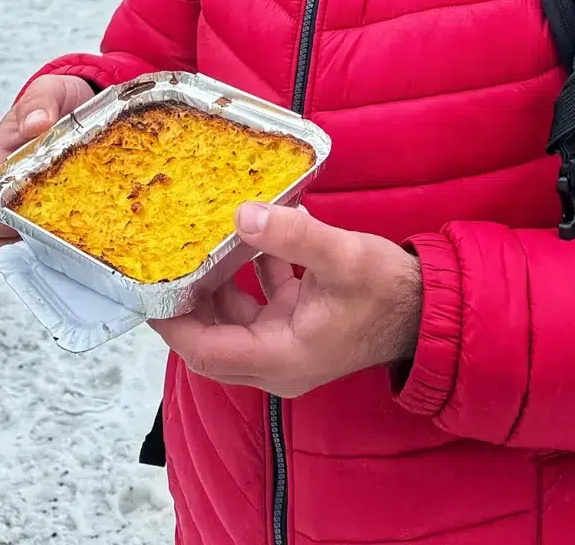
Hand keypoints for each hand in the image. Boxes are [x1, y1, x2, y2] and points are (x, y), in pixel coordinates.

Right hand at [0, 74, 93, 252]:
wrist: (82, 103)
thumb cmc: (55, 102)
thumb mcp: (49, 91)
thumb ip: (40, 100)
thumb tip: (36, 122)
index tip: (28, 214)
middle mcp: (12, 201)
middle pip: (5, 247)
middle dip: (32, 252)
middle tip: (69, 244)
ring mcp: (37, 215)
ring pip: (35, 255)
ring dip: (57, 260)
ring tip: (91, 255)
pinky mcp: (63, 221)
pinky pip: (61, 251)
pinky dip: (76, 257)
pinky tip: (104, 252)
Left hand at [150, 202, 422, 398]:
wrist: (428, 308)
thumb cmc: (386, 290)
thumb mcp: (341, 256)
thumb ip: (292, 236)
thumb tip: (242, 214)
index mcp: (280, 357)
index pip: (206, 351)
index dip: (172, 324)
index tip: (145, 292)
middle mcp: (278, 360)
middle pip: (213, 338)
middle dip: (187, 302)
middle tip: (164, 259)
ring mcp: (289, 343)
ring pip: (234, 318)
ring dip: (217, 283)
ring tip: (197, 240)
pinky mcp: (300, 324)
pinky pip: (261, 301)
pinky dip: (251, 271)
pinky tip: (253, 230)